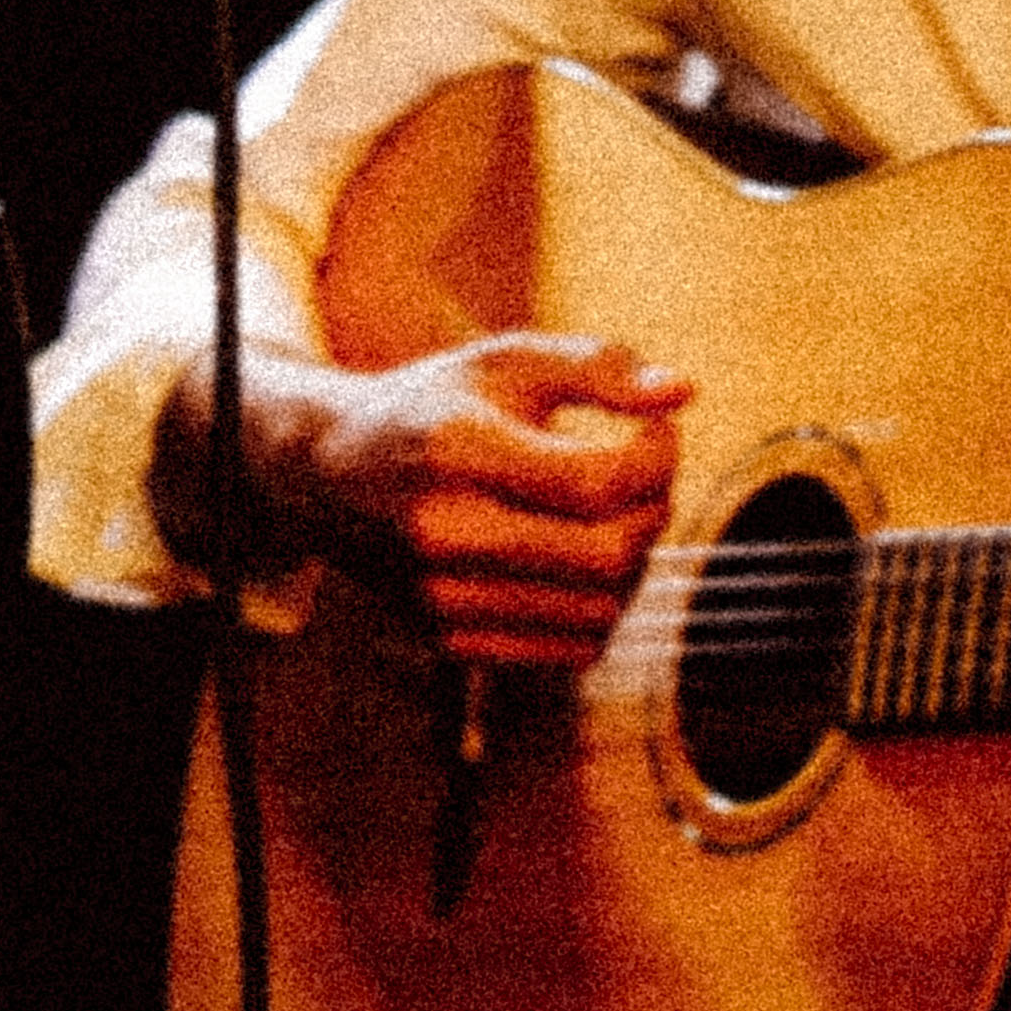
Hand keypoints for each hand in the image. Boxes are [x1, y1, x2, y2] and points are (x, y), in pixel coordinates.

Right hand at [160, 334, 692, 665]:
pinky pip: (570, 649)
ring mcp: (443, 594)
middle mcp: (445, 531)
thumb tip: (682, 392)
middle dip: (655, 512)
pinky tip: (583, 561)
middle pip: (610, 555)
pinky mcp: (449, 637)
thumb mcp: (505, 361)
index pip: (600, 481)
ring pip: (601, 611)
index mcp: (460, 449)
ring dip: (635, 565)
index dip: (657, 458)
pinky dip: (600, 609)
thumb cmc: (435, 407)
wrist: (328, 472)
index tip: (655, 432)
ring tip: (615, 517)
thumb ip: (597, 366)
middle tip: (647, 477)